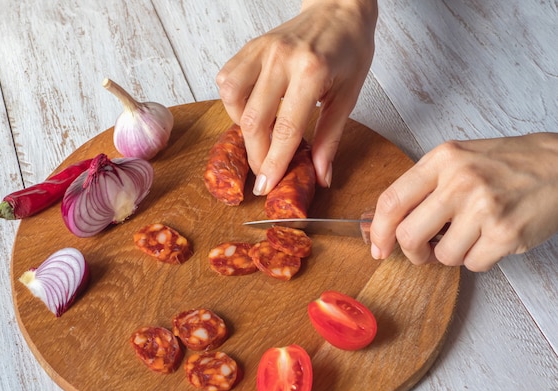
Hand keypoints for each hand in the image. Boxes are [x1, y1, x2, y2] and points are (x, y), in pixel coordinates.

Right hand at [216, 0, 377, 194]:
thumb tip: (320, 176)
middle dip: (256, 154)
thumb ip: (330, 138)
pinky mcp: (250, 47)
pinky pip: (227, 79)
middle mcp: (281, 59)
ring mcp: (262, 50)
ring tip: (260, 134)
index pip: (285, 129)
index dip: (274, 163)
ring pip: (232, 98)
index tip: (266, 186)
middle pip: (254, 120)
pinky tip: (251, 110)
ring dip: (241, 126)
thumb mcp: (348, 96)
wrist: (340, 9)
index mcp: (311, 71)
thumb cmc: (349, 50)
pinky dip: (233, 102)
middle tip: (264, 171)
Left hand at [369, 133, 557, 271]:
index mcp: (442, 159)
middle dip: (413, 252)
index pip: (392, 201)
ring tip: (470, 236)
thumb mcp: (459, 159)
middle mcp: (460, 181)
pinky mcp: (505, 233)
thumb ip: (424, 186)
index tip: (378, 247)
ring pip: (443, 255)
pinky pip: (473, 264)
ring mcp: (483, 207)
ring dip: (452, 255)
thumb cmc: (507, 165)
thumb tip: (387, 223)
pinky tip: (491, 239)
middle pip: (409, 235)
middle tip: (424, 251)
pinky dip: (478, 259)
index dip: (378, 231)